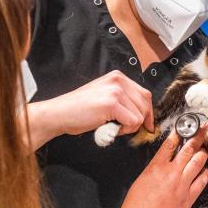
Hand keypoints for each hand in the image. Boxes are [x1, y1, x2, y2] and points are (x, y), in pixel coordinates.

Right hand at [28, 71, 153, 145]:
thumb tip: (145, 114)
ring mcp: (115, 90)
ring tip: (112, 125)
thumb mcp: (104, 96)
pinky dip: (123, 130)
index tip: (147, 125)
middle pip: (145, 104)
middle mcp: (118, 80)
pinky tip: (109, 128)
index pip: (145, 94)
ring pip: (140, 115)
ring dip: (128, 127)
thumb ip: (123, 99)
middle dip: (138, 121)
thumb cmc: (79, 110)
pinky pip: (132, 122)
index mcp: (118, 77)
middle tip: (121, 127)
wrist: (60, 113)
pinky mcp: (112, 103)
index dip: (148, 112)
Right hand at [114, 129, 207, 207]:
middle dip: (197, 136)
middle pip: (188, 149)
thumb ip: (154, 169)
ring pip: (198, 163)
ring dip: (202, 153)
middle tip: (204, 128)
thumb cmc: (135, 205)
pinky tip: (205, 170)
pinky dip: (204, 173)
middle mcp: (171, 173)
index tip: (184, 128)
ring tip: (205, 148)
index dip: (179, 133)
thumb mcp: (141, 180)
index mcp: (156, 167)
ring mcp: (182, 185)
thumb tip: (163, 162)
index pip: (170, 144)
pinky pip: (201, 181)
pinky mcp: (188, 198)